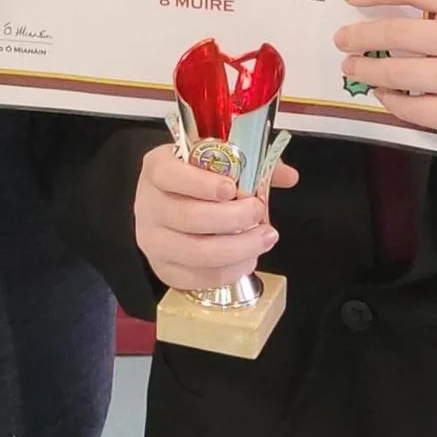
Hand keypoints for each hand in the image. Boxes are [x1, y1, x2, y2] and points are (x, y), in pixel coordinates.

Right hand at [134, 140, 301, 292]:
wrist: (169, 203)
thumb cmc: (196, 177)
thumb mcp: (216, 158)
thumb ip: (252, 162)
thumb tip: (289, 176)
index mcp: (157, 168)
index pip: (170, 175)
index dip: (201, 184)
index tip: (232, 188)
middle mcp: (148, 205)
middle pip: (188, 217)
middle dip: (232, 217)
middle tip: (258, 211)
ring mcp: (153, 240)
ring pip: (195, 252)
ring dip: (238, 247)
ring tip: (264, 237)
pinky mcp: (163, 268)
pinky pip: (198, 278)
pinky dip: (229, 271)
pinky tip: (248, 258)